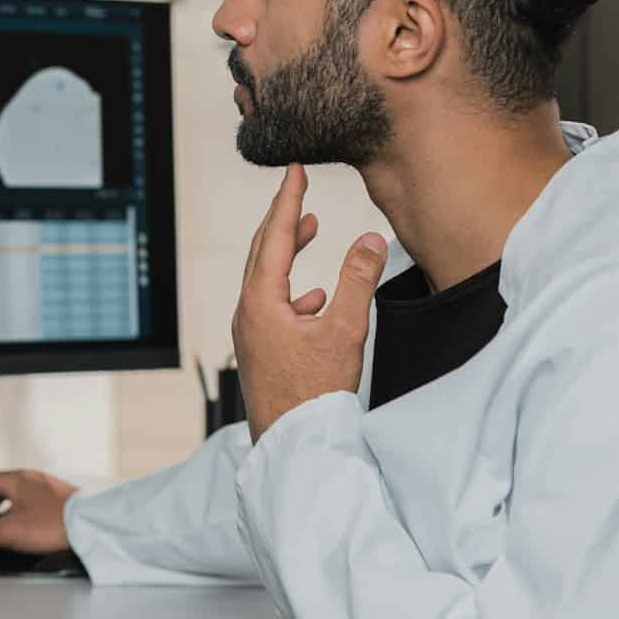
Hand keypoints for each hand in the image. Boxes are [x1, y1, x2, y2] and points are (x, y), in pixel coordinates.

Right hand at [0, 469, 77, 554]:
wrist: (93, 529)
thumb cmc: (58, 525)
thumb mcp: (10, 531)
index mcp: (18, 480)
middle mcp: (31, 482)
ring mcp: (45, 493)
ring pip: (10, 501)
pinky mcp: (56, 507)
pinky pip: (25, 509)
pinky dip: (11, 520)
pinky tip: (13, 535)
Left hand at [231, 163, 386, 441]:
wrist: (294, 447)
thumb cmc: (315, 394)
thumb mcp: (345, 332)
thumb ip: (358, 281)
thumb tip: (370, 238)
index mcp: (260, 302)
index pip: (272, 237)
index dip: (287, 200)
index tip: (294, 170)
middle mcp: (248, 315)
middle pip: (261, 254)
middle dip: (282, 220)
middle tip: (298, 191)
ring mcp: (251, 335)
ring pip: (267, 280)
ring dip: (287, 253)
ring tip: (309, 231)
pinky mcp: (262, 352)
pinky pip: (273, 308)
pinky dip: (293, 291)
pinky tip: (316, 298)